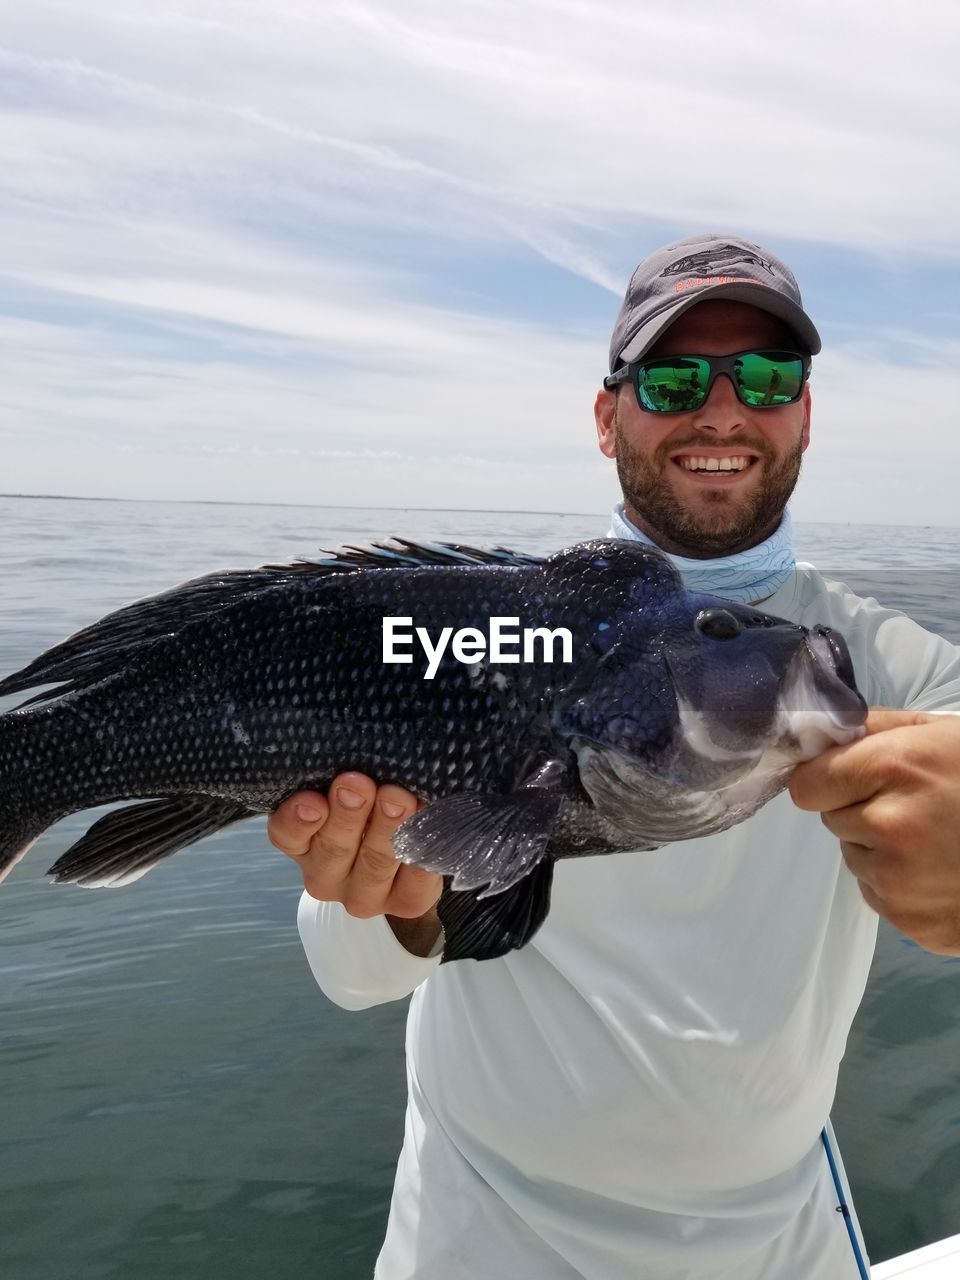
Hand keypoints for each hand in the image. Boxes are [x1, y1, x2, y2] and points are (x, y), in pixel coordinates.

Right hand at [268, 772, 441, 953]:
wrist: (405, 859)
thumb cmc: (369, 805)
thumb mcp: (347, 788)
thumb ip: (343, 774)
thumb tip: (359, 739)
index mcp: (303, 843)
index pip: (287, 834)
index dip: (297, 819)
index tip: (313, 800)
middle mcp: (327, 875)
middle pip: (334, 848)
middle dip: (349, 815)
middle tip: (359, 784)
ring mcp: (365, 895)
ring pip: (375, 863)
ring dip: (388, 828)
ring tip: (399, 797)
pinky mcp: (407, 903)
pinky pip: (416, 878)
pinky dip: (424, 848)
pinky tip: (429, 819)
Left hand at [790, 708, 959, 953]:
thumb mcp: (942, 734)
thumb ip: (878, 728)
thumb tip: (817, 732)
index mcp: (893, 768)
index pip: (808, 785)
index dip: (827, 780)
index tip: (849, 779)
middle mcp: (888, 827)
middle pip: (832, 821)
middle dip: (861, 812)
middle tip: (916, 806)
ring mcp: (900, 882)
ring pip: (855, 860)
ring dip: (880, 851)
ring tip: (936, 840)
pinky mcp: (914, 923)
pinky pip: (880, 897)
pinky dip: (902, 887)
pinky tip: (944, 872)